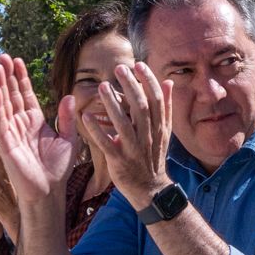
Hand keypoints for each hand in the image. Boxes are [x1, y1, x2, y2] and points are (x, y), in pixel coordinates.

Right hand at [0, 55, 75, 203]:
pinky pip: (1, 119)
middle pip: (13, 94)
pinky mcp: (6, 141)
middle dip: (9, 75)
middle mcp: (22, 124)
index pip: (26, 95)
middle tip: (3, 56)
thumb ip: (67, 118)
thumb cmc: (58, 169)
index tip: (18, 61)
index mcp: (36, 122)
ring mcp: (12, 131)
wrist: (48, 191)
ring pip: (5, 102)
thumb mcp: (69, 139)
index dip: (22, 78)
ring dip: (1, 84)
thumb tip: (69, 96)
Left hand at [88, 62, 174, 206]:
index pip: (156, 100)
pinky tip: (86, 116)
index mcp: (159, 128)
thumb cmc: (154, 157)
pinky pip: (107, 144)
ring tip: (102, 87)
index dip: (148, 82)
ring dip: (113, 105)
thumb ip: (165, 107)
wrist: (150, 189)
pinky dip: (97, 131)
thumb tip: (168, 82)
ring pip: (124, 124)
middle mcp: (148, 137)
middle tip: (120, 69)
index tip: (138, 65)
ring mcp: (134, 150)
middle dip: (131, 87)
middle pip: (141, 108)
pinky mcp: (119, 161)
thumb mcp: (165, 133)